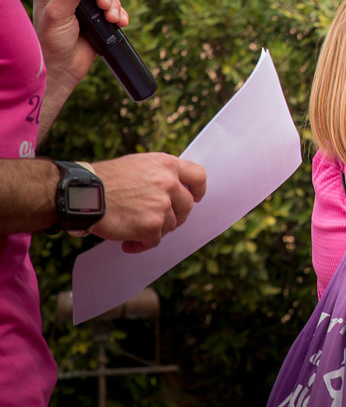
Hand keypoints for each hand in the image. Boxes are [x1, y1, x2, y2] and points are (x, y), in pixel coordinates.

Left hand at [33, 0, 128, 93]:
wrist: (63, 68)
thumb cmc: (51, 41)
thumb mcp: (58, 13)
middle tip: (104, 6)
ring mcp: (86, 6)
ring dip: (114, 5)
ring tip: (113, 20)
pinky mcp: (100, 19)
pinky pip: (116, 9)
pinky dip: (121, 14)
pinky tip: (121, 22)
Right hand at [89, 154, 207, 253]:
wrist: (83, 193)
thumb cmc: (106, 180)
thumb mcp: (139, 164)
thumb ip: (160, 175)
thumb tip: (176, 191)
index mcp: (167, 165)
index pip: (198, 177)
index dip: (198, 190)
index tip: (195, 198)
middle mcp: (169, 182)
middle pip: (187, 206)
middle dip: (174, 216)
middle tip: (155, 221)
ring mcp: (162, 204)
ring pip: (171, 225)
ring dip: (154, 230)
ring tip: (134, 229)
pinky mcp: (152, 224)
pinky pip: (155, 240)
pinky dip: (142, 244)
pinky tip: (128, 243)